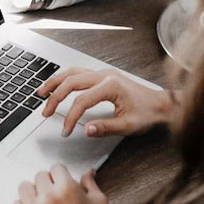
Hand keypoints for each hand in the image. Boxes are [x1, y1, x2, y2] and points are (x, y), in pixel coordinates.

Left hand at [13, 165, 120, 203]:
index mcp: (66, 188)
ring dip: (33, 191)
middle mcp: (48, 198)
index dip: (61, 175)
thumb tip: (88, 172)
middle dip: (48, 182)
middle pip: (39, 176)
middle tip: (54, 193)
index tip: (62, 181)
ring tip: (42, 200)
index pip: (55, 168)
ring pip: (24, 187)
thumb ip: (89, 183)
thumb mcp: (99, 201)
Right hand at [38, 67, 175, 137]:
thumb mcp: (128, 125)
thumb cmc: (148, 113)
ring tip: (42, 92)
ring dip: (55, 82)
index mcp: (111, 86)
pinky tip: (58, 85)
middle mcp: (105, 75)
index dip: (70, 117)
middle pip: (71, 82)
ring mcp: (103, 73)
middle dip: (55, 97)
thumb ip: (105, 127)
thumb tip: (86, 130)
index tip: (66, 130)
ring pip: (72, 72)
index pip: (81, 101)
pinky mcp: (103, 75)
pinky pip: (79, 72)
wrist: (162, 104)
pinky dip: (65, 78)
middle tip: (45, 112)